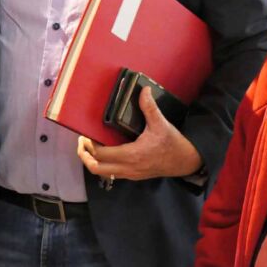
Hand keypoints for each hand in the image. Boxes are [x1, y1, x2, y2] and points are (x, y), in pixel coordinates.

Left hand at [77, 86, 202, 180]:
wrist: (185, 161)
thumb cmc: (173, 144)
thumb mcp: (161, 124)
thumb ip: (149, 107)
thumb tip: (143, 90)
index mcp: (132, 154)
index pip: (102, 154)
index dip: (90, 145)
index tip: (85, 135)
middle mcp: (128, 167)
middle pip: (96, 168)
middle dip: (85, 156)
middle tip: (81, 143)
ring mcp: (130, 173)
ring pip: (103, 173)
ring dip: (93, 162)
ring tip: (88, 149)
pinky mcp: (134, 175)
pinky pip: (112, 174)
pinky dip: (103, 165)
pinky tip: (104, 154)